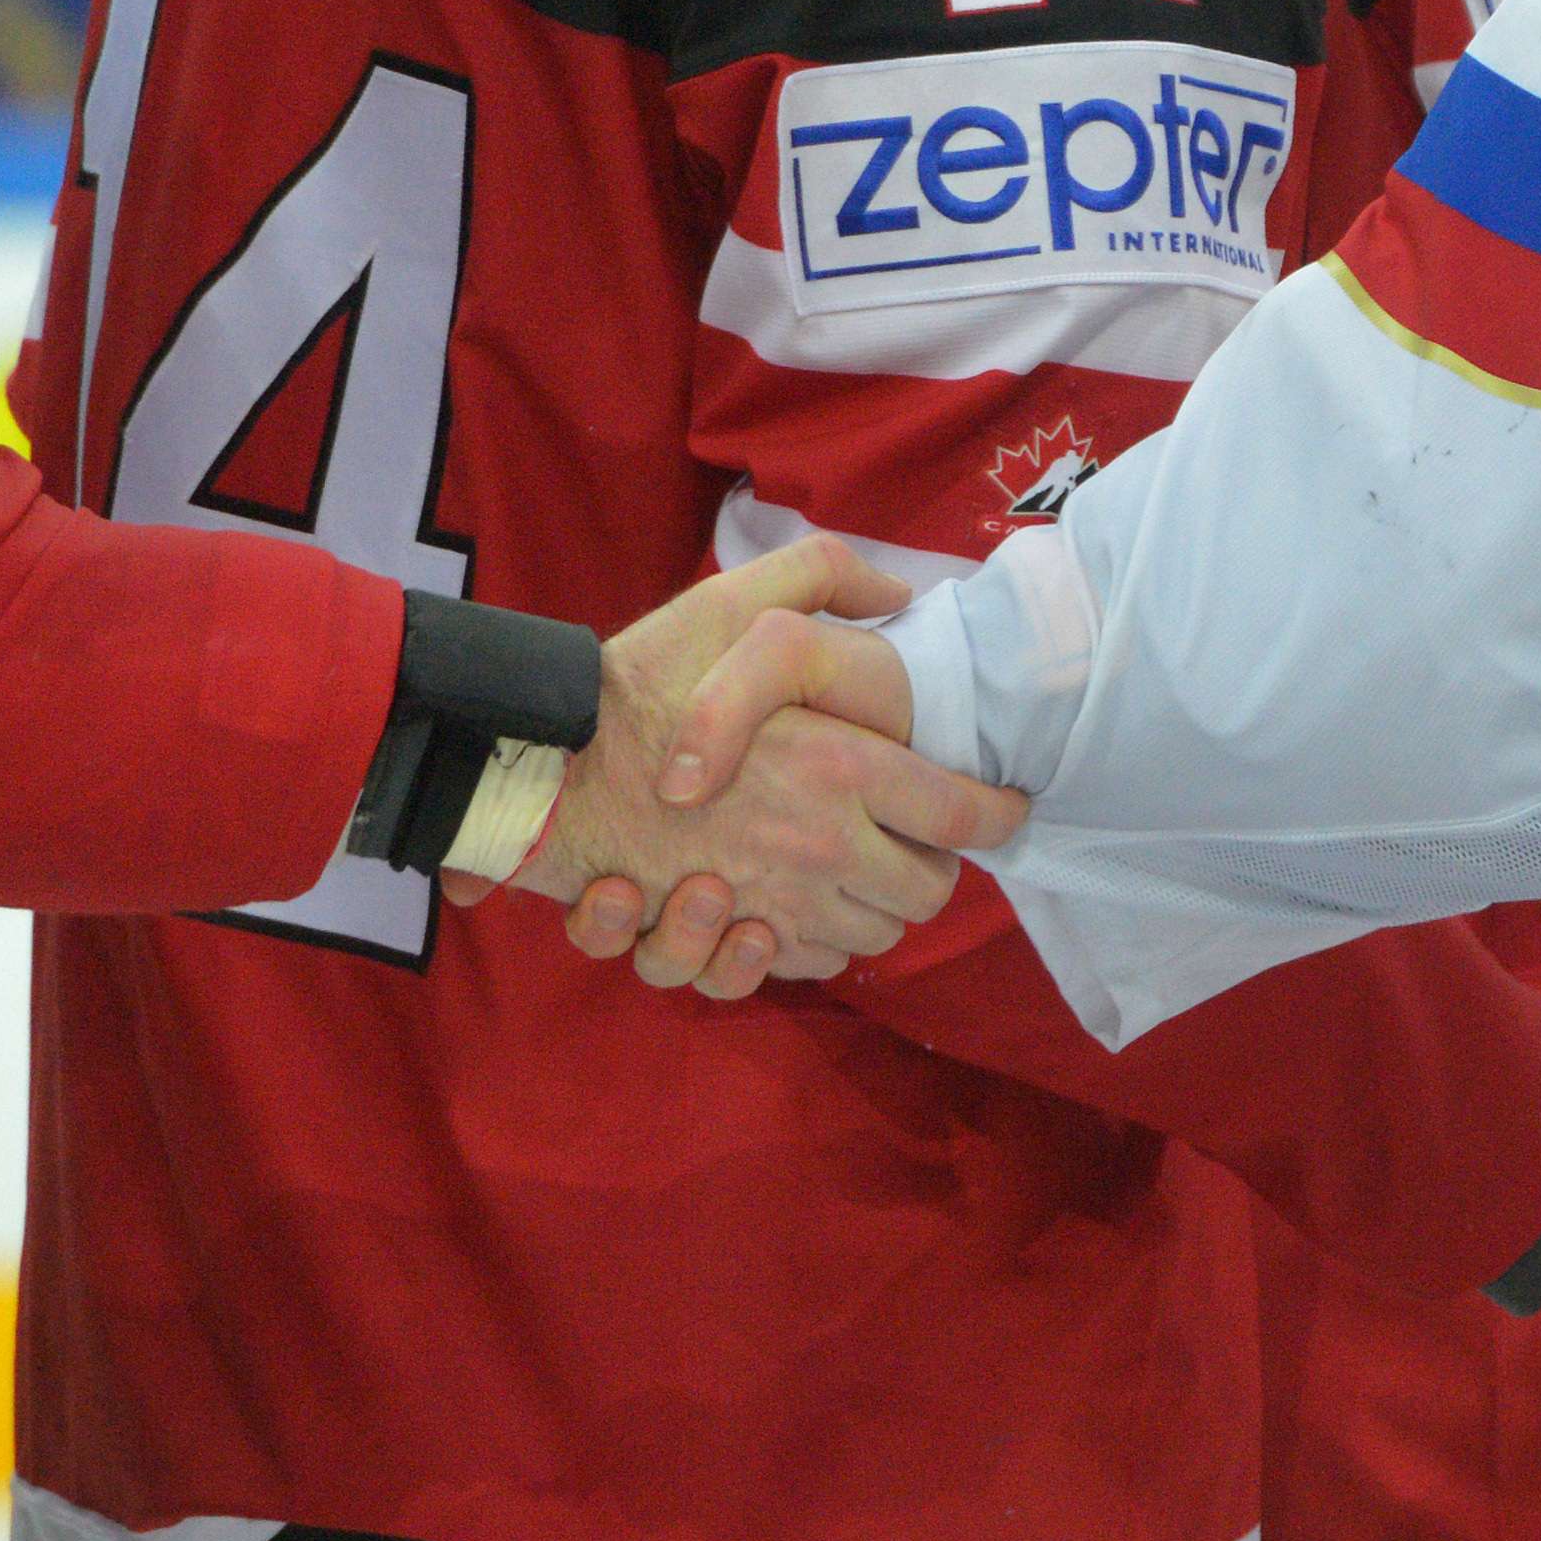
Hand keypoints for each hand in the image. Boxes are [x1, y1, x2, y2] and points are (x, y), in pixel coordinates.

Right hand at [503, 542, 1012, 996]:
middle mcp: (823, 845)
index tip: (1006, 810)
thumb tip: (899, 590)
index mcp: (843, 766)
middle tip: (912, 843)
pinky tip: (777, 908)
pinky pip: (797, 964)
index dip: (999, 815)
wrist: (534, 773)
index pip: (966, 815)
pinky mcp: (723, 941)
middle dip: (930, 872)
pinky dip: (798, 947)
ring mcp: (774, 902)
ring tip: (841, 871)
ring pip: (870, 937)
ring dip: (865, 911)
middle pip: (930, 892)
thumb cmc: (632, 687)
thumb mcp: (729, 604)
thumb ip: (823, 575)